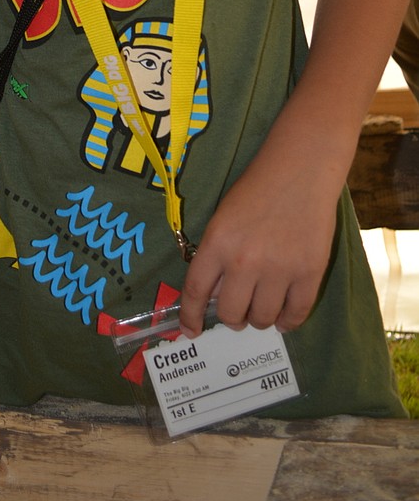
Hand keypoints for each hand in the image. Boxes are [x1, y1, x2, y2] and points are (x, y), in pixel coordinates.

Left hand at [178, 161, 336, 337]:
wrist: (300, 170)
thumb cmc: (256, 189)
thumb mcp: (223, 218)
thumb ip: (217, 255)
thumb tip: (215, 296)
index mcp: (217, 243)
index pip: (196, 291)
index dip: (191, 316)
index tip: (191, 330)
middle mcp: (245, 261)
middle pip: (231, 314)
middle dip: (231, 318)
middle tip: (238, 311)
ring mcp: (279, 270)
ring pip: (262, 319)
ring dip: (259, 318)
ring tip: (262, 307)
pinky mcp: (310, 273)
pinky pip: (296, 314)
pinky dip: (287, 322)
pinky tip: (283, 316)